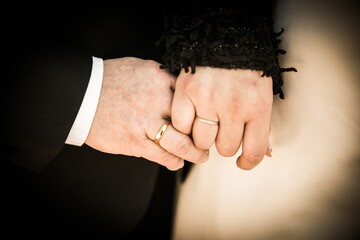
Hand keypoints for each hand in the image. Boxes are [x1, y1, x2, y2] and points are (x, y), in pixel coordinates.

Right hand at [85, 57, 208, 169]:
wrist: (81, 94)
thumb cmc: (109, 80)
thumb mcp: (138, 67)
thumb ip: (160, 76)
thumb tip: (177, 87)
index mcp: (159, 78)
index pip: (192, 96)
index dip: (201, 110)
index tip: (205, 118)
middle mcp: (157, 99)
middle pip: (192, 121)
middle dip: (204, 134)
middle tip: (208, 140)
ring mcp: (146, 121)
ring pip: (182, 143)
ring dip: (194, 153)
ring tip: (200, 156)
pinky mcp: (135, 141)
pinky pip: (163, 156)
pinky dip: (174, 161)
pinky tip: (177, 162)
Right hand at [171, 67, 272, 169]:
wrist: (227, 36)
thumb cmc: (248, 68)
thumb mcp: (263, 95)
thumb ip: (261, 126)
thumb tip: (261, 155)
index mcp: (258, 108)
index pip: (254, 151)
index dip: (248, 163)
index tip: (242, 162)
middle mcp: (234, 107)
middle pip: (225, 148)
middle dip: (224, 142)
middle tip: (222, 128)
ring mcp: (208, 100)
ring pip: (201, 141)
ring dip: (204, 135)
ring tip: (206, 121)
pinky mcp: (186, 92)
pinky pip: (181, 125)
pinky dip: (185, 124)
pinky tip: (191, 115)